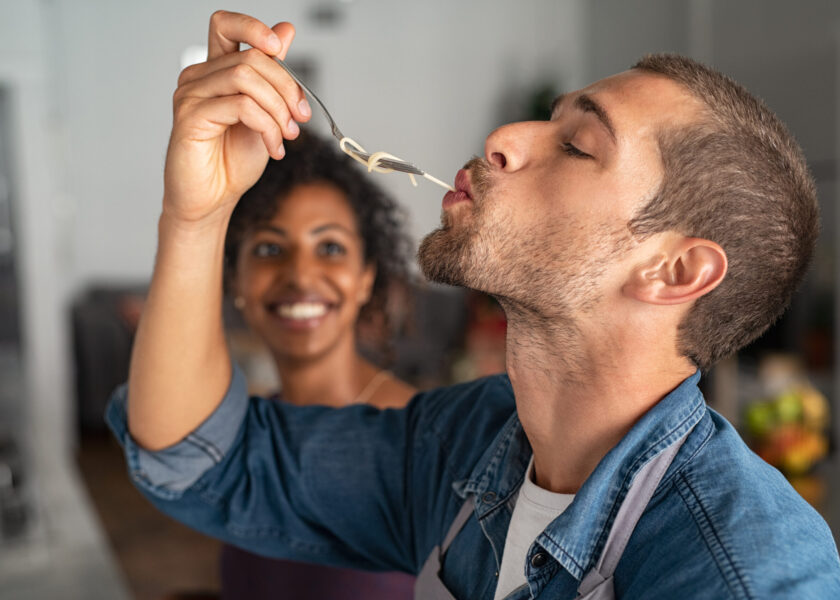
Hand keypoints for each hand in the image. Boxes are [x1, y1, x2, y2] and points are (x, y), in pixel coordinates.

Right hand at [162, 10, 311, 223]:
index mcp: (215, 71)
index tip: (278, 47)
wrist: (213, 199)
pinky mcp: (190, 117)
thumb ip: (272, 75)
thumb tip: (286, 30)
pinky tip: (273, 148)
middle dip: (286, 87)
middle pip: (251, 57)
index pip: (226, 25)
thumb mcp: (265, 113)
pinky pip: (240, 106)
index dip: (253, 27)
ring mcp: (190, 95)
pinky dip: (267, 126)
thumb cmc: (232, 161)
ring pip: (246, 78)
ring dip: (278, 109)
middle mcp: (198, 78)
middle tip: (300, 118)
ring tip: (287, 135)